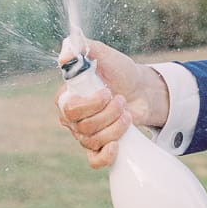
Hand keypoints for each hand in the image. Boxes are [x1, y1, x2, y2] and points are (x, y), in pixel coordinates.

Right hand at [56, 40, 170, 168]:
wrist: (141, 89)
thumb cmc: (119, 71)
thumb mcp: (103, 54)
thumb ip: (82, 47)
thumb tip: (65, 54)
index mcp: (67, 97)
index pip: (69, 109)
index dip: (90, 104)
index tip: (107, 91)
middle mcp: (72, 119)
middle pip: (84, 126)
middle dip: (108, 113)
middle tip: (120, 100)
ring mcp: (85, 134)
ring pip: (94, 140)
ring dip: (116, 125)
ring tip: (126, 112)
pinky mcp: (100, 145)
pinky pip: (94, 160)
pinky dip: (105, 156)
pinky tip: (117, 144)